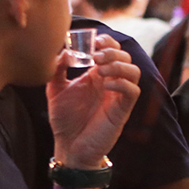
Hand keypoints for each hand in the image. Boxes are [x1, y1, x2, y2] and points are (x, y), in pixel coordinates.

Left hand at [47, 36, 141, 168]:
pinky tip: (106, 85)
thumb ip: (57, 69)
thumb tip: (65, 52)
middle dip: (113, 52)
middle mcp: (110, 83)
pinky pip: (133, 92)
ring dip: (119, 66)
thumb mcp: (55, 90)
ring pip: (134, 72)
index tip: (95, 41)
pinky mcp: (122, 110)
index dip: (108, 41)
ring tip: (101, 70)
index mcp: (97, 75)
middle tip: (96, 57)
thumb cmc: (64, 121)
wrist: (69, 147)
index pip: (112, 50)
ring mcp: (118, 96)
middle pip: (125, 57)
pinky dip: (122, 84)